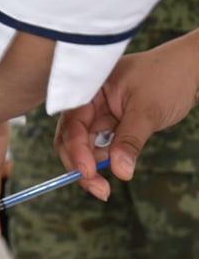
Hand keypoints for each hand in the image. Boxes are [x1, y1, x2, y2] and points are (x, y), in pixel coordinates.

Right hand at [55, 32, 198, 199]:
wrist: (190, 70)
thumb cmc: (168, 78)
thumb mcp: (147, 110)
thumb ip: (129, 140)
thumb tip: (119, 171)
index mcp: (88, 90)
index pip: (72, 123)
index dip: (76, 150)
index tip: (87, 173)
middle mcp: (88, 102)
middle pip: (71, 138)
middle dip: (80, 164)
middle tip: (98, 188)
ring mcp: (99, 113)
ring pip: (86, 145)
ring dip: (93, 166)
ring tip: (106, 185)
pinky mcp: (111, 124)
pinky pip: (102, 145)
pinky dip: (107, 159)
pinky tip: (118, 168)